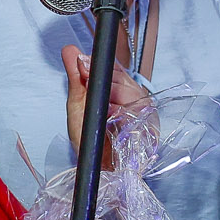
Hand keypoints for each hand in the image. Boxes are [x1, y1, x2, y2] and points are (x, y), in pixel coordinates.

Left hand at [63, 45, 148, 166]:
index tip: (84, 65)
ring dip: (116, 98)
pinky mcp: (149, 134)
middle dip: (108, 81)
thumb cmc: (90, 139)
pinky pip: (141, 119)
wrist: (96, 169)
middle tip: (88, 83)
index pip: (118, 70)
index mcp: (121, 90)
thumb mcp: (79, 104)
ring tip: (101, 105)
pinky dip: (126, 116)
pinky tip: (113, 117)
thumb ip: (76, 76)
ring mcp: (145, 117)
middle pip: (129, 82)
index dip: (102, 66)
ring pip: (137, 97)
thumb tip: (69, 49)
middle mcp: (136, 101)